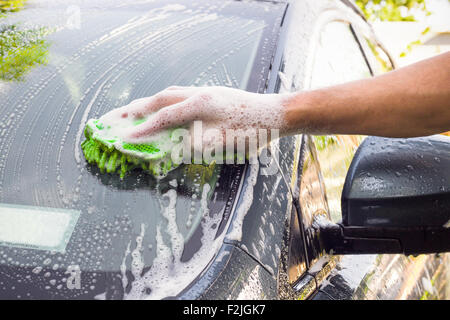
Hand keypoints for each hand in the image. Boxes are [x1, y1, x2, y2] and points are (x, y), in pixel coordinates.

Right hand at [103, 86, 288, 149]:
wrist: (277, 115)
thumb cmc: (253, 131)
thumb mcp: (222, 145)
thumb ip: (193, 147)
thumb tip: (168, 151)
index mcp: (200, 104)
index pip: (162, 117)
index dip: (141, 130)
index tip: (122, 139)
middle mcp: (198, 93)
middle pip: (158, 99)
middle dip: (133, 110)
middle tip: (112, 117)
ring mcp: (204, 92)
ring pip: (168, 94)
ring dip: (147, 103)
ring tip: (130, 111)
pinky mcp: (211, 95)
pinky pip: (179, 95)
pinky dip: (163, 102)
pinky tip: (161, 107)